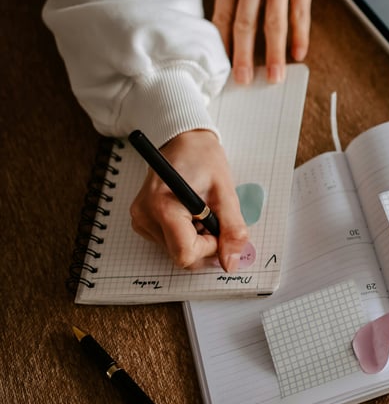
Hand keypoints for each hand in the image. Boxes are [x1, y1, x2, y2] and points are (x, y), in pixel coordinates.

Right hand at [129, 129, 248, 271]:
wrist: (184, 141)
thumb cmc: (203, 159)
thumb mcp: (226, 192)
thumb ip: (232, 229)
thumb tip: (232, 263)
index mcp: (163, 207)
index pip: (186, 253)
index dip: (210, 248)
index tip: (220, 228)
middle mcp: (145, 217)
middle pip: (180, 256)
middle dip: (205, 245)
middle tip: (215, 219)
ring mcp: (141, 220)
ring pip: (176, 251)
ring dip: (197, 239)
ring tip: (202, 211)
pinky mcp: (142, 221)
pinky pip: (170, 242)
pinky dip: (186, 234)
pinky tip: (191, 214)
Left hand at [212, 0, 338, 83]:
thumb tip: (234, 28)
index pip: (221, 15)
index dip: (222, 45)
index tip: (223, 67)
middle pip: (244, 24)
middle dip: (243, 58)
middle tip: (243, 81)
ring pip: (273, 24)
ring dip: (274, 55)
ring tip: (274, 76)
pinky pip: (300, 15)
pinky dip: (300, 37)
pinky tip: (298, 54)